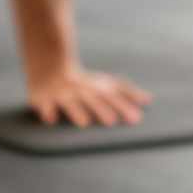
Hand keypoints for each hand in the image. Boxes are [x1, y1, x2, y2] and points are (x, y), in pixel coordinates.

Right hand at [26, 67, 151, 126]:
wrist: (50, 70)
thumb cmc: (84, 84)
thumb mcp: (105, 84)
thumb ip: (126, 91)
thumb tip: (147, 100)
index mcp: (96, 87)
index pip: (112, 96)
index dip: (124, 106)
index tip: (136, 118)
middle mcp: (81, 90)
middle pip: (92, 99)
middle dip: (101, 109)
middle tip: (112, 121)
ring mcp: (63, 94)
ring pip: (70, 102)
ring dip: (77, 111)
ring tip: (84, 123)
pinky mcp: (45, 99)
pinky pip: (46, 105)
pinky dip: (48, 111)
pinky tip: (51, 120)